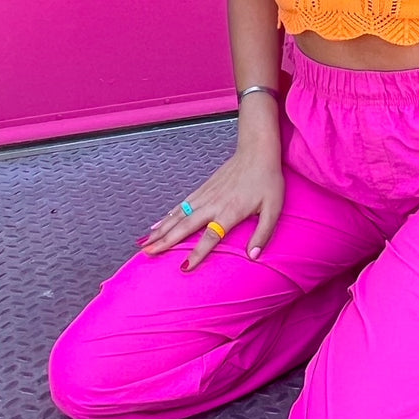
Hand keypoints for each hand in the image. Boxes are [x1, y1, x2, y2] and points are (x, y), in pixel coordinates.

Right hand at [139, 114, 284, 270]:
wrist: (257, 152)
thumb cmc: (267, 180)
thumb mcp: (273, 209)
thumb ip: (263, 233)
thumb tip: (253, 256)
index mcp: (230, 212)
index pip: (209, 237)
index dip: (197, 253)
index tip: (184, 267)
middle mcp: (213, 204)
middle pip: (184, 226)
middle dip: (165, 241)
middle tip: (147, 253)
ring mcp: (205, 195)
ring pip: (178, 215)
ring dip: (161, 230)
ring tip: (145, 243)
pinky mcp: (203, 189)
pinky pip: (181, 205)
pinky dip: (167, 216)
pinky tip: (158, 224)